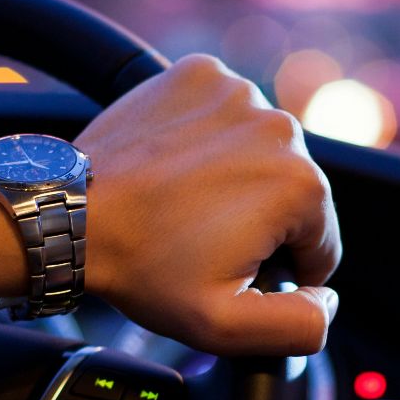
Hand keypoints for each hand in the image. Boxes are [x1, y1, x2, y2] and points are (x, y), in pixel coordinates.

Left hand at [76, 54, 340, 355]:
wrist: (71, 214)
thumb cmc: (142, 266)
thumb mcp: (226, 326)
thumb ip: (299, 326)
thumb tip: (328, 300)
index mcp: (301, 186)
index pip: (320, 243)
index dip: (279, 269)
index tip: (228, 268)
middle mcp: (280, 127)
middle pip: (293, 192)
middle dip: (258, 221)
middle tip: (199, 238)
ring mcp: (238, 92)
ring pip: (260, 150)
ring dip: (236, 176)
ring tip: (184, 202)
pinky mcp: (200, 74)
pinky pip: (224, 113)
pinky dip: (208, 136)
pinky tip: (176, 165)